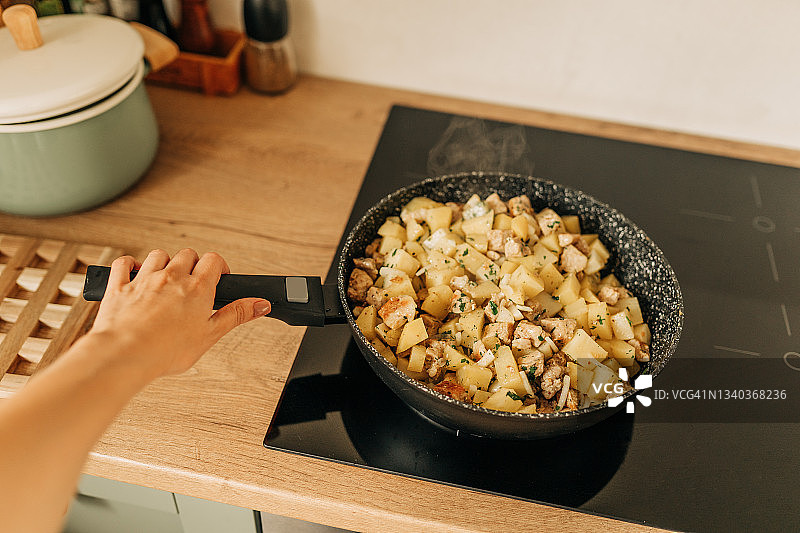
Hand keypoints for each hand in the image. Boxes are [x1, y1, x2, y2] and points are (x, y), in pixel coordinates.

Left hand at [89, 249, 269, 377]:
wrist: (126, 354)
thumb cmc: (166, 350)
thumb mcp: (210, 335)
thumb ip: (236, 315)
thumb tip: (260, 304)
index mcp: (196, 288)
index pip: (213, 260)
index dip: (219, 266)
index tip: (219, 276)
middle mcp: (171, 277)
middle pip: (187, 254)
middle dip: (193, 264)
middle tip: (194, 281)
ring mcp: (143, 279)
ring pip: (158, 255)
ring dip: (165, 262)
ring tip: (167, 278)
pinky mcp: (119, 286)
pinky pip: (124, 264)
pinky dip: (130, 264)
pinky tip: (135, 271)